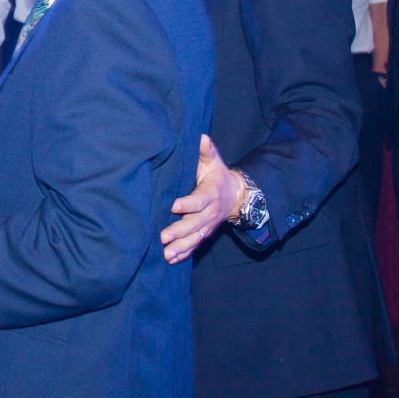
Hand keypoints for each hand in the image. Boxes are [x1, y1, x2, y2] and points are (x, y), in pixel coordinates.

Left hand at [160, 135, 241, 264]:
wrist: (235, 196)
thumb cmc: (217, 175)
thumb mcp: (214, 161)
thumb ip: (206, 151)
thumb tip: (201, 138)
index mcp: (210, 193)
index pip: (198, 200)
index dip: (187, 204)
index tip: (173, 205)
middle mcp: (210, 212)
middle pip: (195, 223)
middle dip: (179, 231)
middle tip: (163, 237)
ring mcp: (208, 225)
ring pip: (195, 237)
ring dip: (181, 246)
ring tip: (166, 254)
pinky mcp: (205, 232)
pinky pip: (196, 245)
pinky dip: (185, 253)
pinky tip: (172, 260)